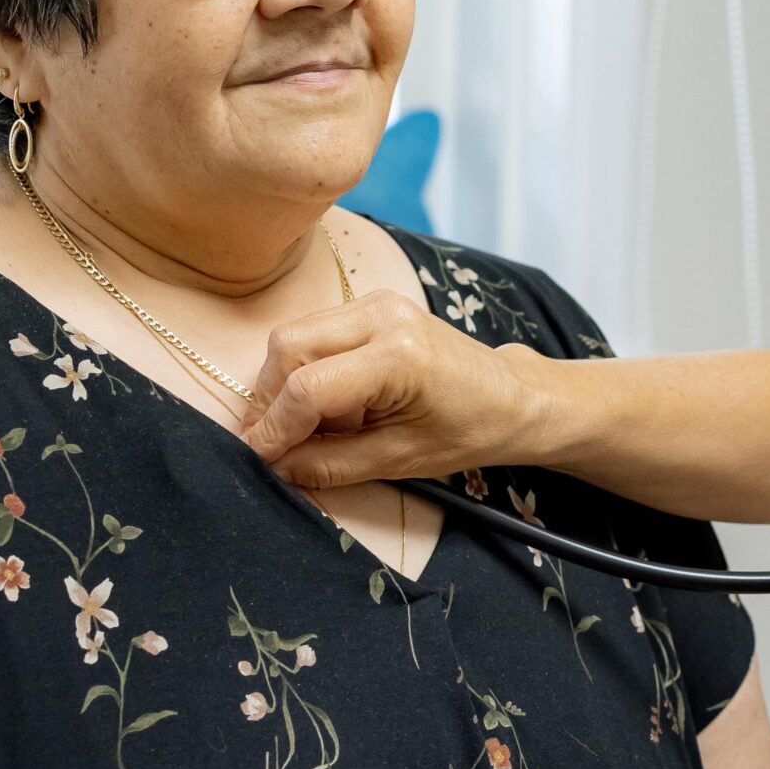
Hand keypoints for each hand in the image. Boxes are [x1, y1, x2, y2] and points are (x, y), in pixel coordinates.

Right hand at [241, 292, 551, 490]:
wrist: (511, 396)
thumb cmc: (468, 431)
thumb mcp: (398, 460)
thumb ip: (328, 464)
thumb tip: (272, 466)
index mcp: (399, 355)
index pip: (308, 388)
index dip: (274, 429)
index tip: (258, 460)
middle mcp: (383, 315)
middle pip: (288, 348)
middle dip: (268, 401)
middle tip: (270, 446)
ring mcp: (377, 302)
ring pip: (294, 336)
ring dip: (282, 385)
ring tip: (300, 429)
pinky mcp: (372, 304)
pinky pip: (313, 333)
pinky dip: (303, 370)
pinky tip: (323, 406)